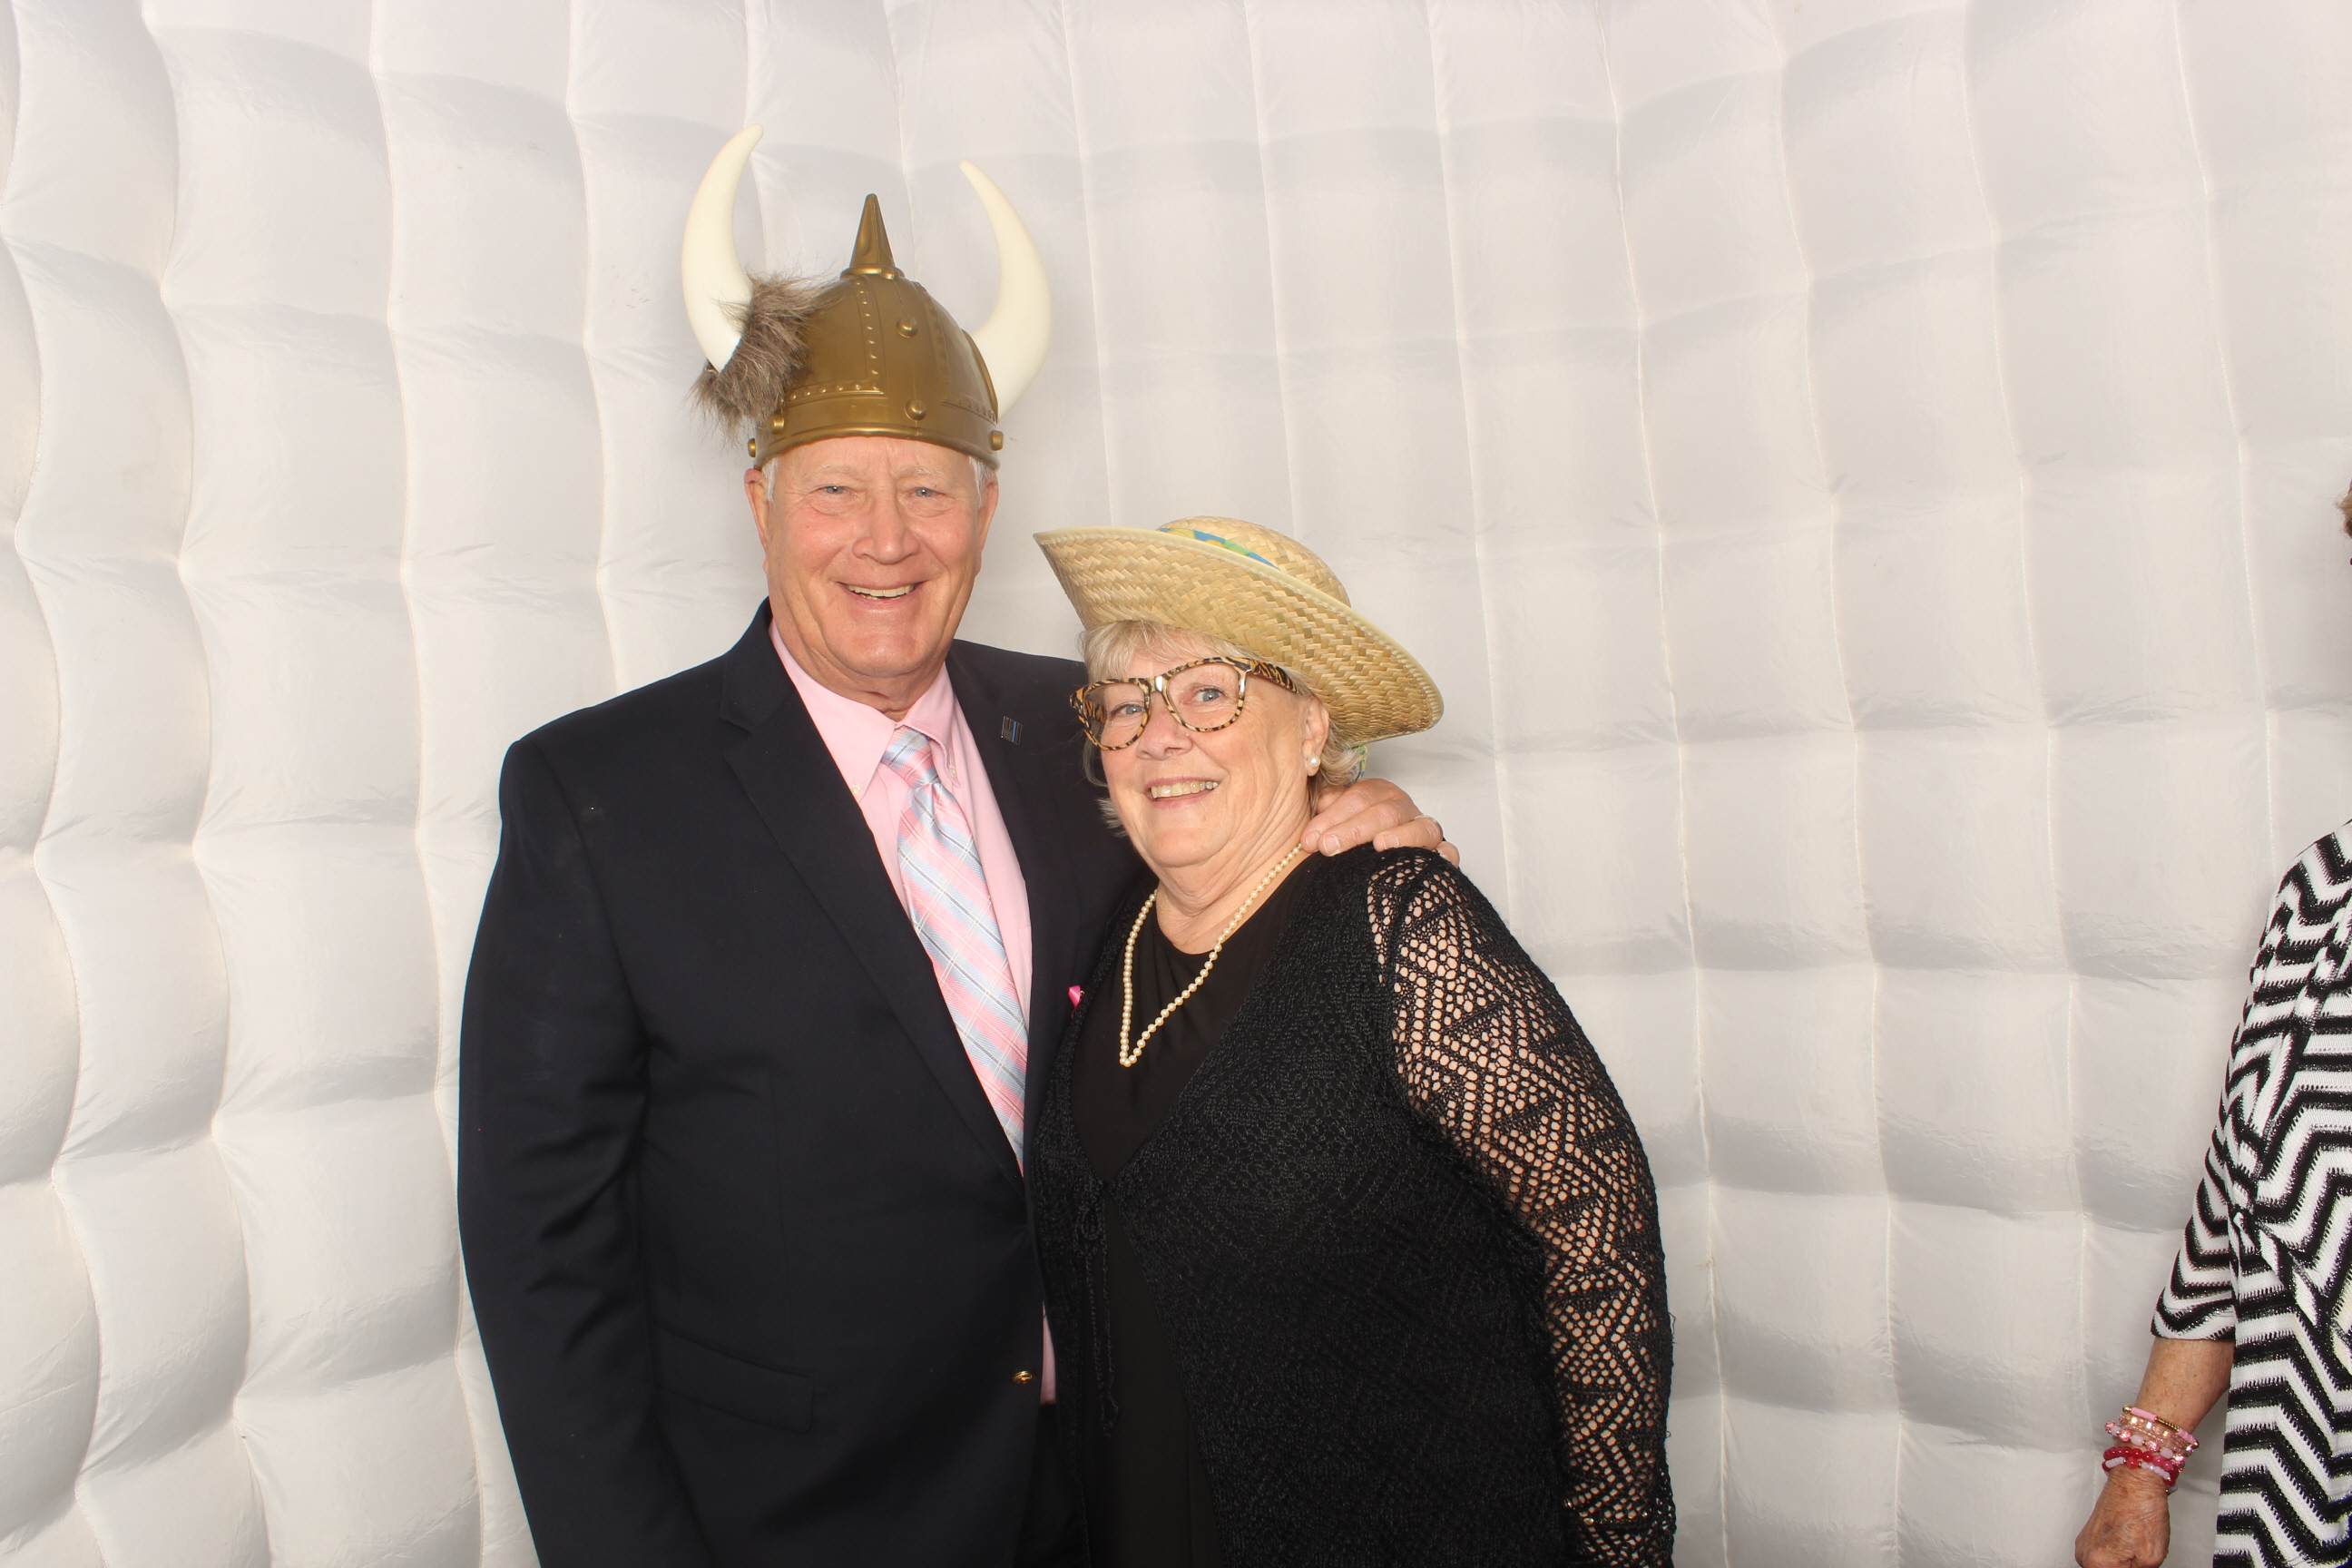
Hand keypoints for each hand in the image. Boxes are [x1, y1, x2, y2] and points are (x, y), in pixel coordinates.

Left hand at [1300, 777, 1458, 865]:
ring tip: (1379, 845)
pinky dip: (1445, 855)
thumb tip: (1322, 803)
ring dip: (1400, 835)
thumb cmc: (1348, 844)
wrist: (1370, 870)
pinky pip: (1449, 852)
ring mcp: (1424, 831)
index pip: (1358, 798)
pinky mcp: (1440, 856)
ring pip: (1420, 827)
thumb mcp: (1333, 822)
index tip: (1310, 839)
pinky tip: (1434, 860)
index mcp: (1378, 795)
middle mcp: (1403, 810)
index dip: (1332, 817)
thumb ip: (1326, 809)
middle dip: (1353, 829)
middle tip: (1328, 846)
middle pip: (1385, 812)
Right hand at [2076, 1468, 2169, 1567]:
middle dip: (2125, 1566)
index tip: (2137, 1562)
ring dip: (2121, 1561)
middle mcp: (2083, 1552)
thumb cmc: (2142, 1510)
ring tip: (2134, 1546)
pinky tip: (2128, 1541)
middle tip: (2137, 1554)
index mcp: (2096, 1562)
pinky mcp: (2087, 1533)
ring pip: (2105, 1564)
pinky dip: (2116, 1552)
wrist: (2135, 1481)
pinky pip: (2102, 1553)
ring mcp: (2083, 1542)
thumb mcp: (2152, 1559)